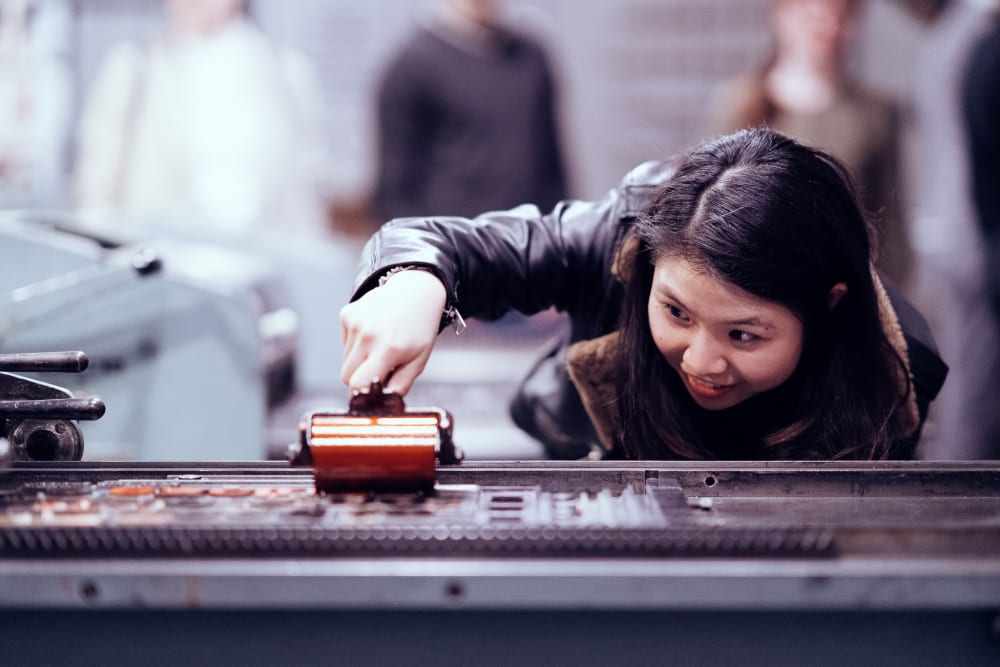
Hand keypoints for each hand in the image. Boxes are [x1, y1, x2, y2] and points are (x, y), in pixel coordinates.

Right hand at [340, 269, 446, 394]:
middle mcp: (368, 335)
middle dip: (361, 378)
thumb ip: (400, 386)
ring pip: (346, 359)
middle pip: (347, 376)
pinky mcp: (347, 314)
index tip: (370, 395)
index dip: (361, 394)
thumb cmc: (419, 329)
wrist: (416, 291)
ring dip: (359, 360)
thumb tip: (382, 403)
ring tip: (380, 346)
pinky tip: (374, 332)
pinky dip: (356, 343)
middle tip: (380, 369)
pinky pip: (344, 342)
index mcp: (388, 349)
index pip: (358, 384)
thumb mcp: (418, 361)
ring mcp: (355, 322)